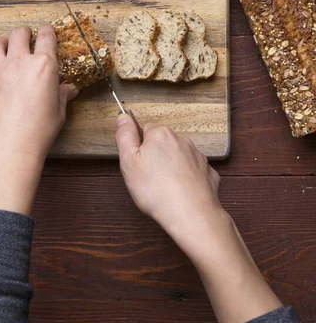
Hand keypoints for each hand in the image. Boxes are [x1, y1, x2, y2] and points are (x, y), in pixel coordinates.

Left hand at [0, 24, 77, 214]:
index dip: (47, 30)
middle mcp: (21, 61)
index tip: (47, 30)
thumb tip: (70, 89)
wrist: (10, 144)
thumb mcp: (59, 111)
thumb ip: (63, 95)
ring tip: (5, 44)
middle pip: (19, 33)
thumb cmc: (40, 129)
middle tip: (27, 36)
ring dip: (2, 40)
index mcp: (44, 65)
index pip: (46, 36)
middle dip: (24, 32)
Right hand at [115, 114, 222, 259]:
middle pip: (162, 143)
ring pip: (178, 156)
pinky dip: (187, 178)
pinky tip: (182, 193)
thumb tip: (123, 116)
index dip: (138, 148)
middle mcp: (182, 140)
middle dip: (155, 156)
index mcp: (160, 135)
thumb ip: (124, 136)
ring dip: (172, 166)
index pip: (144, 130)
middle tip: (148, 178)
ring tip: (165, 188)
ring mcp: (198, 156)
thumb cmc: (156, 191)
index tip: (138, 165)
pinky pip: (193, 171)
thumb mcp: (129, 163)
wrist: (191, 215)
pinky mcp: (208, 172)